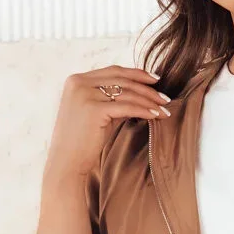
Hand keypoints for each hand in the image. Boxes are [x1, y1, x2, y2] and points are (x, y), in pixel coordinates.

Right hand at [44, 65, 172, 178]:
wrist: (67, 162)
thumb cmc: (84, 141)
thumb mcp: (99, 113)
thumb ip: (114, 99)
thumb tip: (142, 93)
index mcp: (76, 80)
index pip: (113, 71)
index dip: (137, 74)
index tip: (155, 80)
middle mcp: (78, 83)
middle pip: (122, 79)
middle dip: (147, 87)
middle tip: (166, 97)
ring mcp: (84, 94)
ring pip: (127, 93)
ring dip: (149, 100)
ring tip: (165, 109)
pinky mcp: (93, 109)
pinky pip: (127, 107)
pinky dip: (144, 110)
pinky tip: (156, 115)